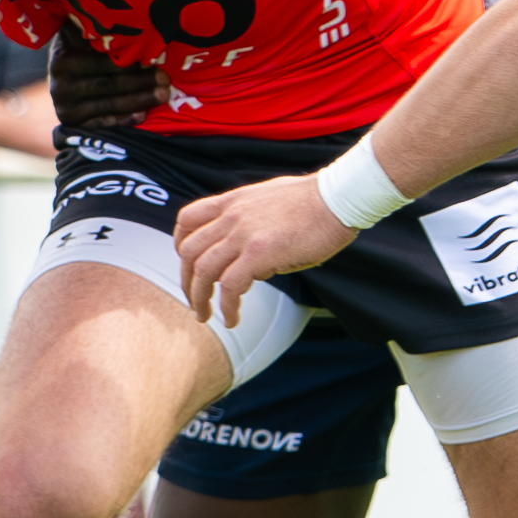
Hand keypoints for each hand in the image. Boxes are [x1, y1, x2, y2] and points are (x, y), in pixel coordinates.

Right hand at [49, 32, 164, 128]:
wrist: (64, 82)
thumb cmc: (81, 50)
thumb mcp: (82, 36)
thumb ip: (95, 30)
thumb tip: (128, 18)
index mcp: (62, 58)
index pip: (100, 62)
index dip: (127, 61)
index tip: (153, 59)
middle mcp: (59, 84)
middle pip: (107, 84)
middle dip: (140, 81)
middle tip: (165, 79)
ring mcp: (65, 107)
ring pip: (109, 104)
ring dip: (139, 100)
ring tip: (163, 94)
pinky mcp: (73, 125)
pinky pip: (104, 123)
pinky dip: (125, 119)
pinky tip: (143, 114)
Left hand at [176, 171, 353, 327]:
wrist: (338, 198)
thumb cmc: (314, 201)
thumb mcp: (270, 200)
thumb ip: (251, 219)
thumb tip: (250, 250)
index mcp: (233, 201)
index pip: (187, 220)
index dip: (180, 246)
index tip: (187, 265)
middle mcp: (232, 216)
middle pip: (190, 252)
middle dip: (186, 281)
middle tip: (194, 300)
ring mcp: (243, 234)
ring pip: (203, 271)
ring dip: (199, 299)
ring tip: (205, 316)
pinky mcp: (259, 253)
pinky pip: (230, 286)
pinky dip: (226, 307)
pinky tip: (232, 319)